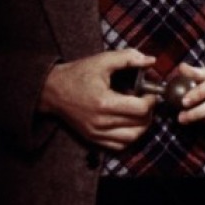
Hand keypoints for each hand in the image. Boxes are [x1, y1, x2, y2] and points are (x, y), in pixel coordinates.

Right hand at [38, 49, 156, 150]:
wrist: (52, 90)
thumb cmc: (78, 74)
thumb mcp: (102, 60)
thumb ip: (128, 58)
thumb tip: (151, 60)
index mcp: (104, 103)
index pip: (140, 109)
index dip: (151, 100)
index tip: (149, 92)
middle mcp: (100, 122)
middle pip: (139, 125)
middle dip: (149, 112)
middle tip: (146, 100)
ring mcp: (95, 133)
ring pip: (131, 138)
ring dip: (142, 126)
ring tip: (140, 112)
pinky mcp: (92, 138)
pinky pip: (118, 146)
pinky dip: (129, 137)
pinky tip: (128, 123)